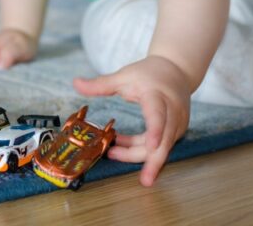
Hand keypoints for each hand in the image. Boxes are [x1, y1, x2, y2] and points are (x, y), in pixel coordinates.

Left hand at [73, 55, 191, 186]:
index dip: (155, 131)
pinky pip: (159, 145)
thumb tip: (75, 83)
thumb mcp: (124, 75)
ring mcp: (177, 123)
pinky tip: (122, 145)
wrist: (176, 71)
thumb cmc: (149, 73)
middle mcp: (173, 112)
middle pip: (164, 140)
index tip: (151, 145)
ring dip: (136, 153)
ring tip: (112, 151)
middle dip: (153, 161)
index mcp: (158, 95)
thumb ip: (100, 84)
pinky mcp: (176, 131)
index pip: (158, 114)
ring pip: (160, 147)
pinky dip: (141, 148)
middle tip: (145, 181)